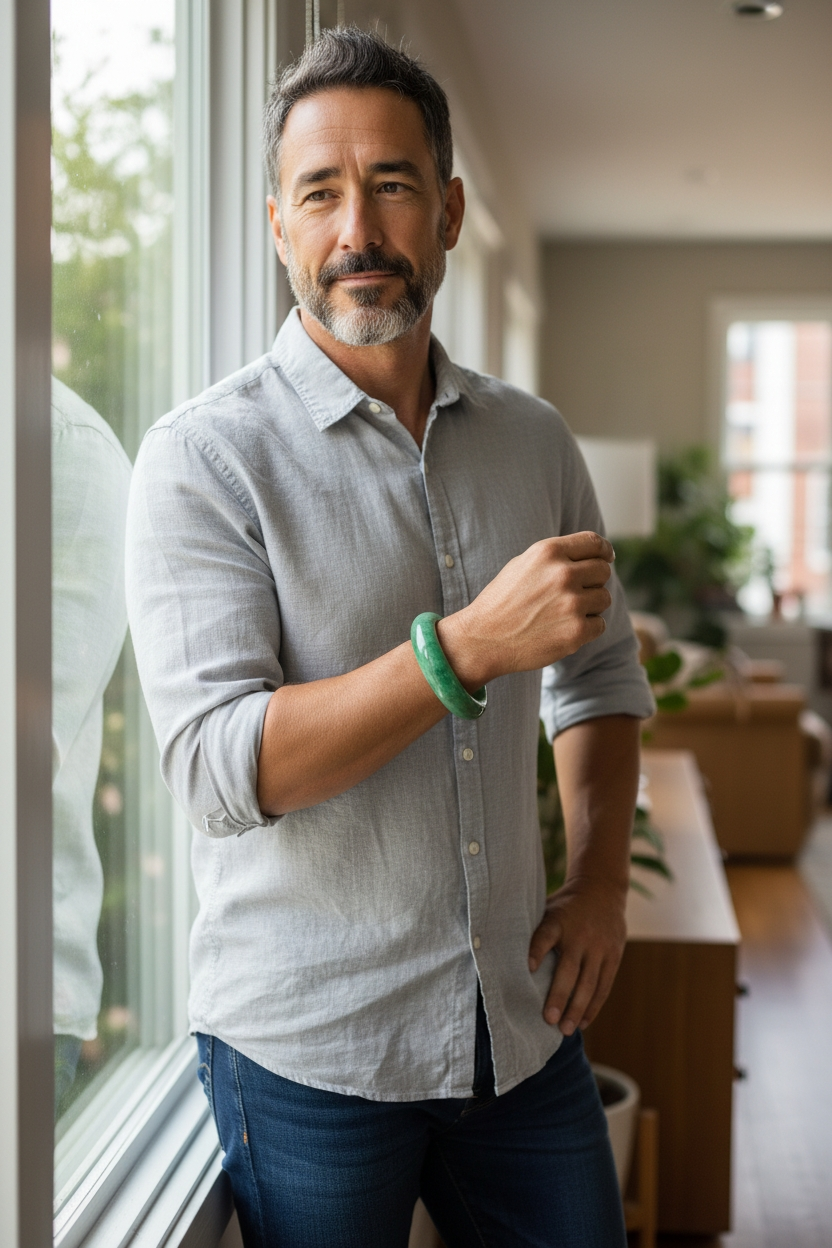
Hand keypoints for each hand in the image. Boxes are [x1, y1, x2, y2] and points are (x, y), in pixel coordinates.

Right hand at [438, 531, 613, 689]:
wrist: (483, 638)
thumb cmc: (502, 601)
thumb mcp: (523, 564)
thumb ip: (557, 557)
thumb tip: (595, 556)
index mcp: (549, 552)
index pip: (594, 543)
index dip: (605, 551)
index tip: (607, 558)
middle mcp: (563, 574)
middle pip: (603, 571)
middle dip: (593, 581)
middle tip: (574, 594)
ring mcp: (571, 604)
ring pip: (604, 598)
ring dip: (590, 606)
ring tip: (562, 613)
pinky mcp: (576, 632)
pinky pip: (600, 624)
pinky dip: (586, 629)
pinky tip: (562, 629)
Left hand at [528, 877, 626, 1034]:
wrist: (602, 888)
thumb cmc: (564, 906)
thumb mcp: (546, 909)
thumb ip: (532, 931)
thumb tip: (500, 955)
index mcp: (558, 921)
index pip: (545, 935)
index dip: (537, 951)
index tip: (528, 969)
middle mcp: (580, 935)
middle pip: (570, 969)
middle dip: (559, 996)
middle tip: (549, 1020)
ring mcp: (599, 946)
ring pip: (589, 982)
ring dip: (577, 1008)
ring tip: (566, 1030)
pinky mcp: (613, 955)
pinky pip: (604, 985)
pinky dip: (594, 1005)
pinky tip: (583, 1022)